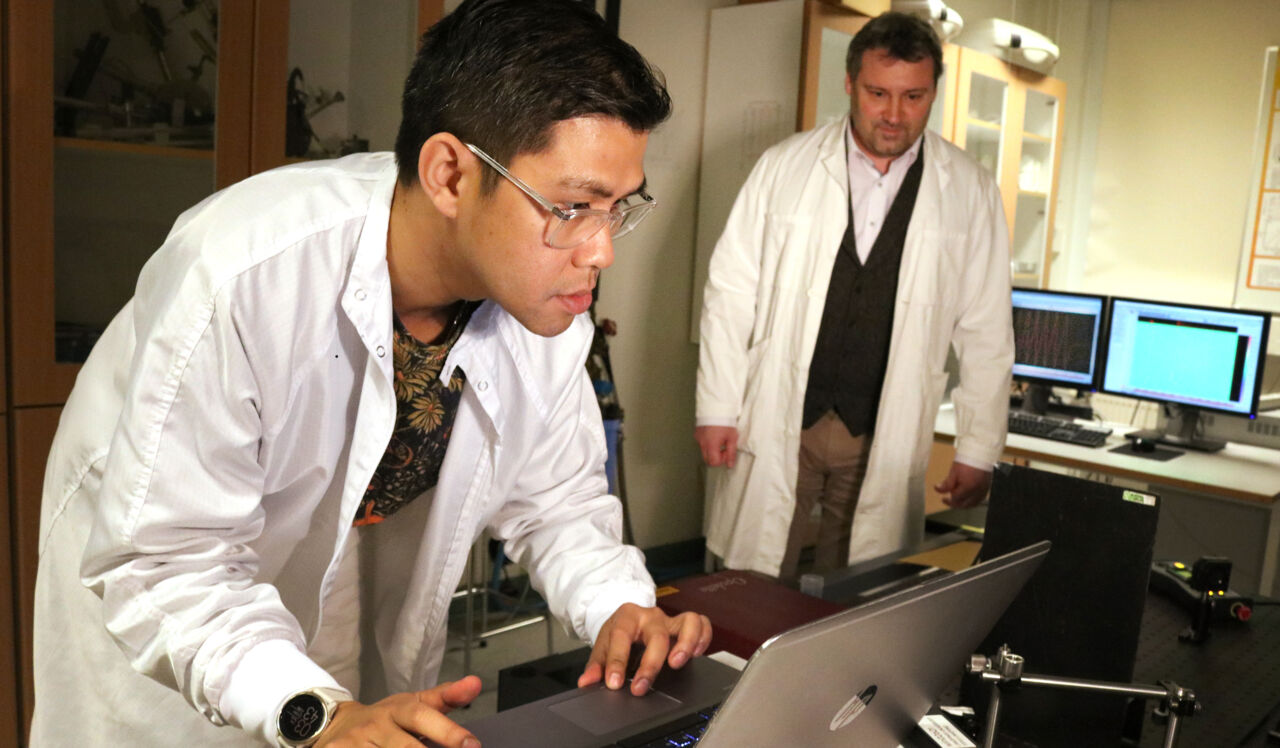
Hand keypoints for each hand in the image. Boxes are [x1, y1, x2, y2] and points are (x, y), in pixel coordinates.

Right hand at [316, 676, 481, 747]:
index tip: (472, 745)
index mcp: (396, 709)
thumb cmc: (384, 719)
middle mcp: (374, 726)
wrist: (331, 726)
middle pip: (406, 747)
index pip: (422, 716)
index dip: (448, 732)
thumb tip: (475, 683)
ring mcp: (353, 744)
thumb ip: (445, 697)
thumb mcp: (412, 704)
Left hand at [577, 603, 712, 696]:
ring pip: (687, 622)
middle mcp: (651, 616)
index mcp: (626, 617)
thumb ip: (596, 664)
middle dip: (650, 664)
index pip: (621, 637)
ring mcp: (670, 619)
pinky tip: (696, 655)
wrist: (630, 617)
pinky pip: (702, 623)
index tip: (614, 683)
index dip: (617, 662)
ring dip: (685, 644)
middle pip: (656, 636)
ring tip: (677, 664)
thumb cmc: (619, 632)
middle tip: (641, 687)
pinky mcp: (685, 624)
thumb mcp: (603, 644)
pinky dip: (703, 638)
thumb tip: (586, 682)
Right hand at [695, 425, 737, 467]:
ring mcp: (698, 438)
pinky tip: (713, 435)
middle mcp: (702, 443)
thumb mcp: (732, 437)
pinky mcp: (697, 433)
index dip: (721, 460)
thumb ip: (731, 453)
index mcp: (711, 445)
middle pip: (707, 459)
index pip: (713, 462)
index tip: (726, 452)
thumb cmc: (725, 421)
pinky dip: (707, 443)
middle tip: (723, 448)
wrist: (716, 406)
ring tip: (719, 440)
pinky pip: (701, 443)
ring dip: (711, 450)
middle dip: (716, 457)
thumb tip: (730, 465)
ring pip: (704, 451)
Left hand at [934, 462, 992, 508]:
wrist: (980, 454)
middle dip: (955, 504)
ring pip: (972, 504)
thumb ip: (947, 484)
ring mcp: (983, 490)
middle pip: (964, 504)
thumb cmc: (967, 461)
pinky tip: (966, 498)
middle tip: (948, 500)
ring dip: (963, 504)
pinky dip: (972, 501)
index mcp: (968, 487)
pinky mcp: (987, 488)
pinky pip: (979, 500)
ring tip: (956, 500)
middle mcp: (977, 491)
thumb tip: (938, 490)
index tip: (943, 498)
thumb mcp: (954, 472)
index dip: (948, 500)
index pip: (956, 499)